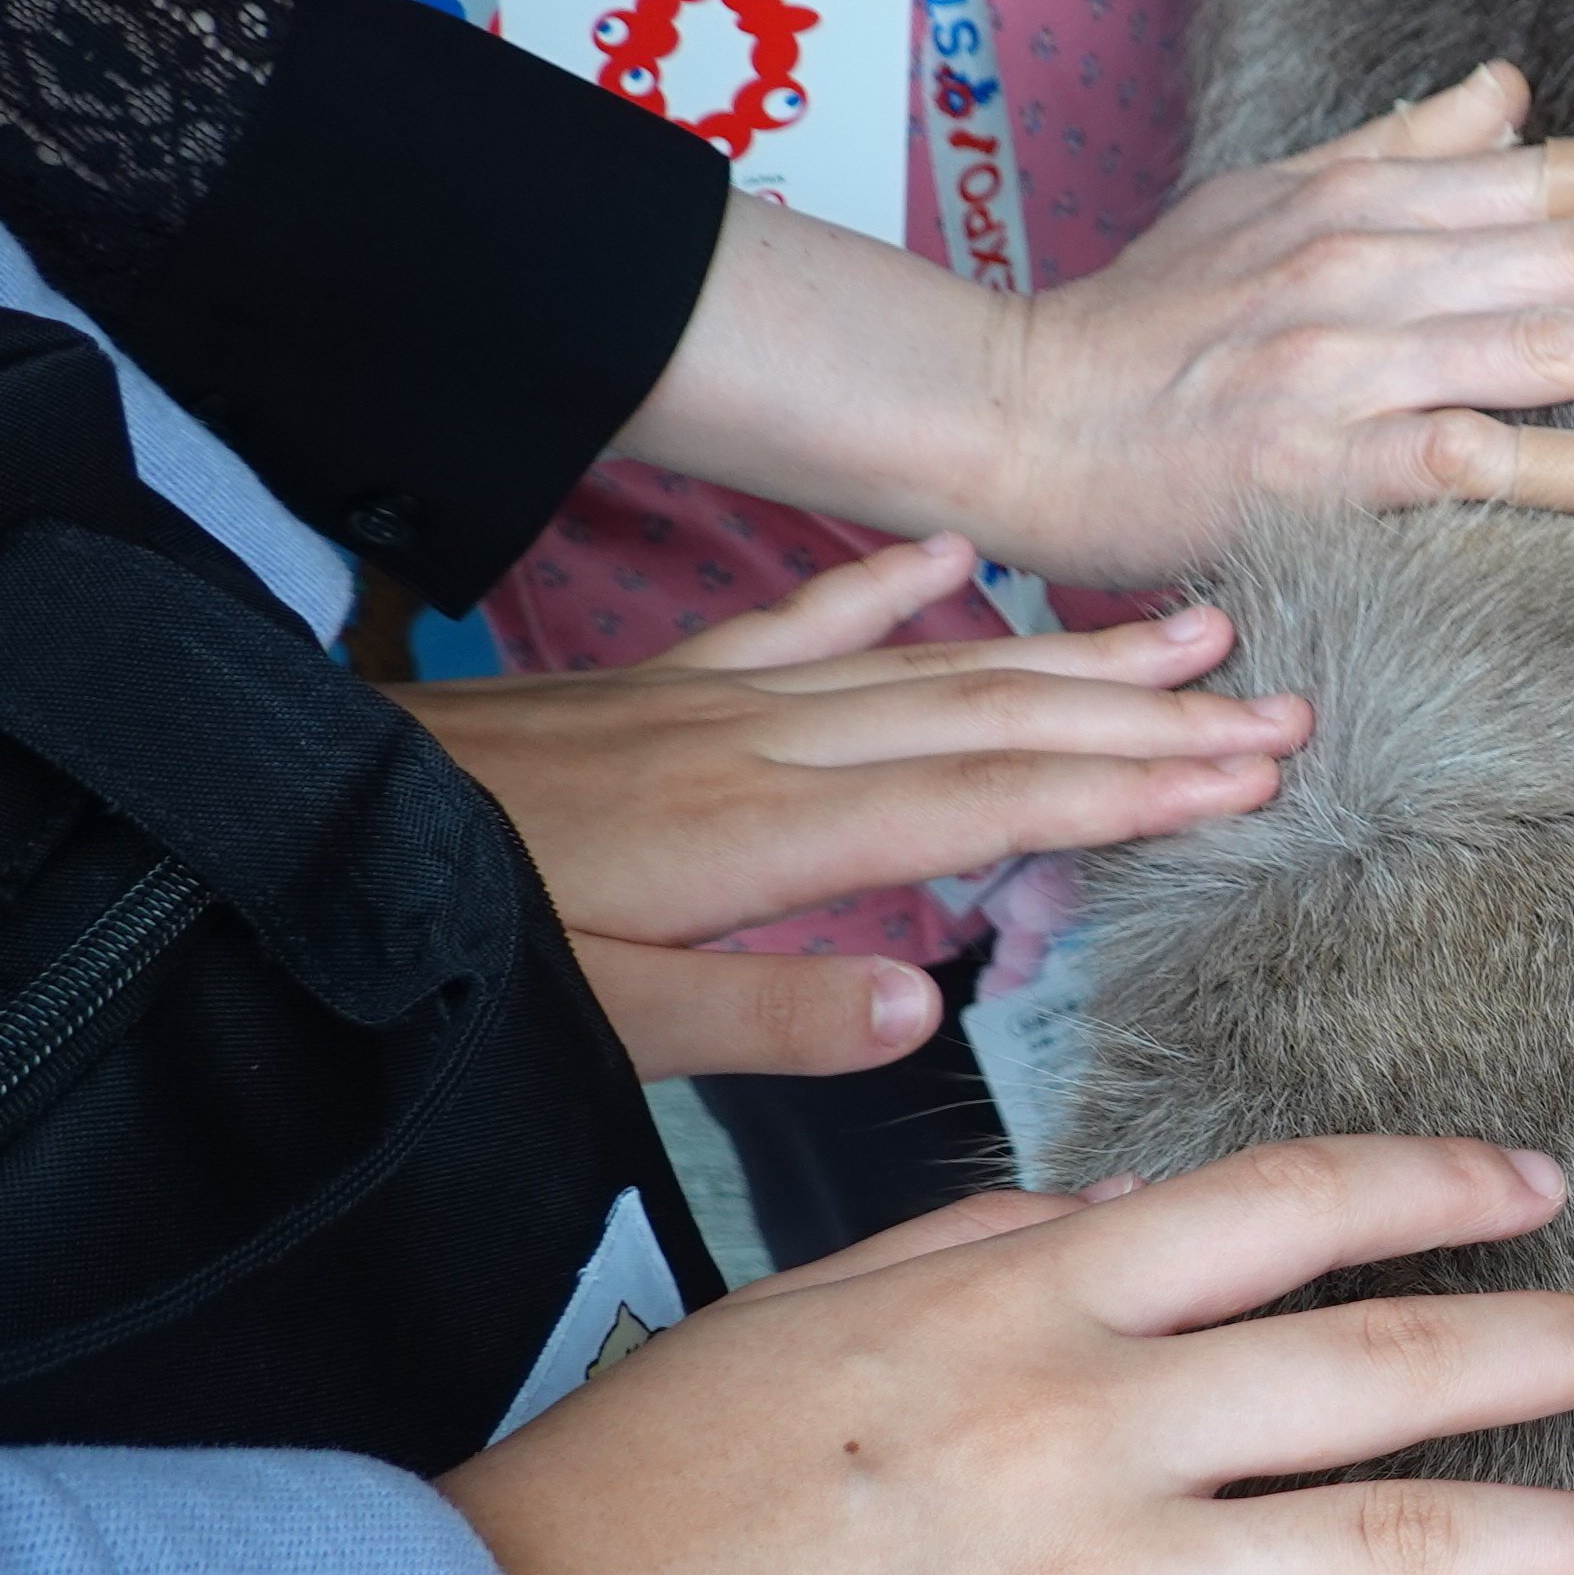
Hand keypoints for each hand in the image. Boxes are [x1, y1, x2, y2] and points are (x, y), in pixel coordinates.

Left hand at [385, 534, 1309, 1081]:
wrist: (290, 826)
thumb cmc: (442, 941)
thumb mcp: (591, 1018)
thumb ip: (758, 1016)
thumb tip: (923, 1010)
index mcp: (765, 834)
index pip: (990, 801)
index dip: (1132, 791)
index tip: (1252, 779)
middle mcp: (765, 748)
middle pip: (993, 720)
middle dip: (1150, 715)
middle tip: (1283, 704)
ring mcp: (715, 706)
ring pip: (929, 665)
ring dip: (1067, 651)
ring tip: (1188, 631)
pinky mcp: (659, 692)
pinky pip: (799, 626)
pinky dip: (886, 587)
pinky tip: (956, 556)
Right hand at [446, 1136, 1573, 1574]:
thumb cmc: (655, 1481)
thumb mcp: (815, 1301)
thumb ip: (988, 1245)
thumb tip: (1118, 1213)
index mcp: (1032, 1299)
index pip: (1294, 1208)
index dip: (1443, 1193)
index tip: (1549, 1199)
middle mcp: (1094, 1425)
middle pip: (1397, 1364)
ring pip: (1396, 1549)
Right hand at [987, 66, 1573, 568]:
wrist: (1016, 409)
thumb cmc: (1148, 320)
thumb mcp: (1272, 198)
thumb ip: (1402, 148)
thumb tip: (1506, 92)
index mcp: (1374, 194)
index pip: (1569, 179)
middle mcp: (1374, 259)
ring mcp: (1346, 358)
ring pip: (1552, 342)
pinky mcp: (1314, 458)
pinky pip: (1463, 455)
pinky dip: (1562, 466)